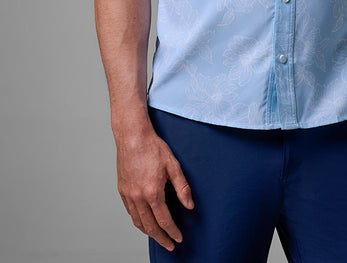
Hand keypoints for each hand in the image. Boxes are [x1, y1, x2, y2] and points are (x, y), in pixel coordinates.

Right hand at [116, 124, 194, 251]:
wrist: (132, 136)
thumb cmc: (153, 147)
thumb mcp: (173, 165)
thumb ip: (182, 187)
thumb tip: (189, 205)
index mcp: (152, 192)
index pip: (164, 220)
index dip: (172, 232)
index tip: (179, 238)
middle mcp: (138, 197)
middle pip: (150, 226)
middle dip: (161, 238)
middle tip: (170, 245)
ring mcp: (128, 195)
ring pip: (138, 222)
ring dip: (149, 232)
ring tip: (159, 236)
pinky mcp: (122, 190)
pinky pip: (130, 212)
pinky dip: (138, 221)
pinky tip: (144, 221)